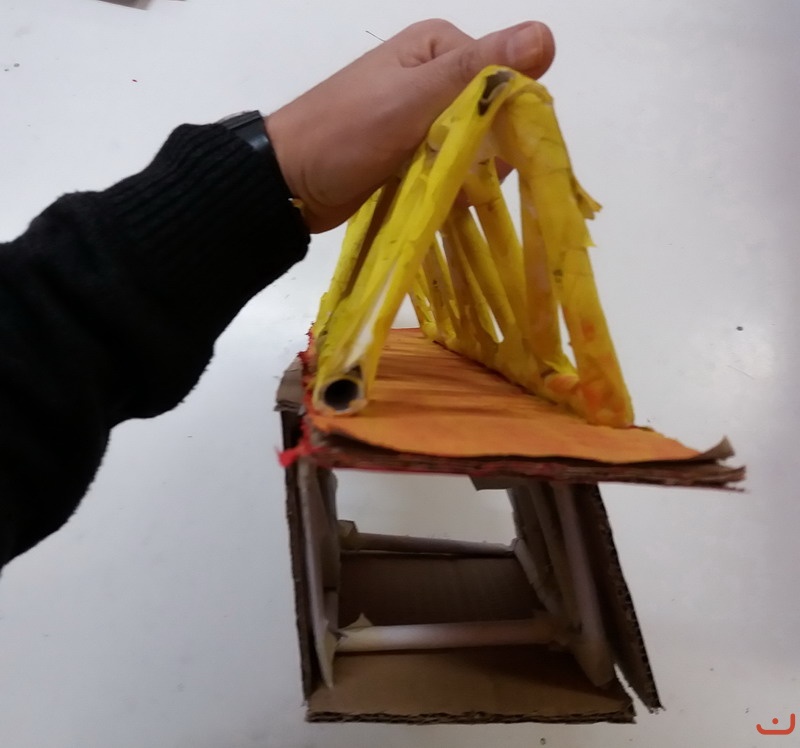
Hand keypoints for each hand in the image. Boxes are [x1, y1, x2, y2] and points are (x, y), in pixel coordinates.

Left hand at [266, 19, 554, 232]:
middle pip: (492, 115)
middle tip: (458, 178)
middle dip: (484, 152)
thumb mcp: (413, 98)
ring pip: (475, 147)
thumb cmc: (346, 133)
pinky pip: (453, 166)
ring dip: (468, 173)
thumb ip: (478, 71)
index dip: (506, 119)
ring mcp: (424, 116)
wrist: (289, 182)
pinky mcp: (415, 151)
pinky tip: (440, 199)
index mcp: (440, 47)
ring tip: (445, 191)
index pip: (505, 79)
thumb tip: (546, 35)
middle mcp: (436, 75)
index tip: (488, 154)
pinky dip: (452, 184)